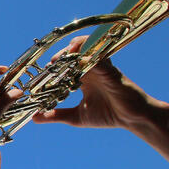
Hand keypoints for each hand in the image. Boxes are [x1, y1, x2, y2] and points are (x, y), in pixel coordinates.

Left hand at [34, 35, 160, 130]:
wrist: (133, 119)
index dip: (51, 67)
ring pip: (85, 50)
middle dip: (59, 57)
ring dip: (70, 51)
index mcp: (83, 78)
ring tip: (57, 59)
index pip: (64, 66)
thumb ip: (56, 115)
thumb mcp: (76, 116)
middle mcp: (91, 70)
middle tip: (48, 65)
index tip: (39, 74)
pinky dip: (87, 56)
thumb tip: (34, 118)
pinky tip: (75, 59)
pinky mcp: (110, 70)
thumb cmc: (109, 115)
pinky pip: (98, 57)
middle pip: (72, 54)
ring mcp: (101, 68)